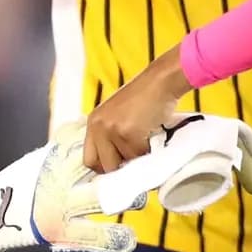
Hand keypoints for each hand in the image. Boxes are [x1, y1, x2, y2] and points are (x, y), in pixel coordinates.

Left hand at [83, 48, 193, 172]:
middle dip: (121, 167)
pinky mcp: (128, 133)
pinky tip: (153, 136)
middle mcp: (98, 127)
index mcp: (94, 122)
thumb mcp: (119, 114)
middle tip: (135, 159)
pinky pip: (139, 155)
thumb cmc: (146, 96)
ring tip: (146, 140)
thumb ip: (112, 135)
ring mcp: (112, 130)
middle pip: (105, 166)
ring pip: (125, 162)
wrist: (161, 81)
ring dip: (138, 157)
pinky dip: (149, 150)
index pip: (89, 159)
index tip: (117, 169)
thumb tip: (117, 161)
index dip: (104, 167)